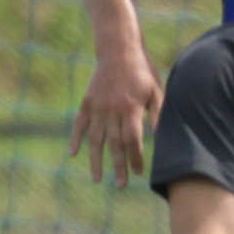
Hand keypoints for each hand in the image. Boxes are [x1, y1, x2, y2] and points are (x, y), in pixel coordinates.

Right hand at [72, 48, 164, 187]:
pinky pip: (79, 124)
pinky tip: (72, 154)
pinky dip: (75, 139)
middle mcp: (112, 110)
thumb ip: (157, 114)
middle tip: (121, 185)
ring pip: (95, 139)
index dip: (136, 158)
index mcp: (131, 108)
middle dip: (118, 166)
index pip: (132, 140)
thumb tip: (161, 137)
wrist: (119, 48)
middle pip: (114, 144)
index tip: (139, 172)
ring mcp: (97, 107)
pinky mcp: (87, 102)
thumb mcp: (156, 90)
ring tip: (98, 179)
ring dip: (96, 160)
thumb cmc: (142, 70)